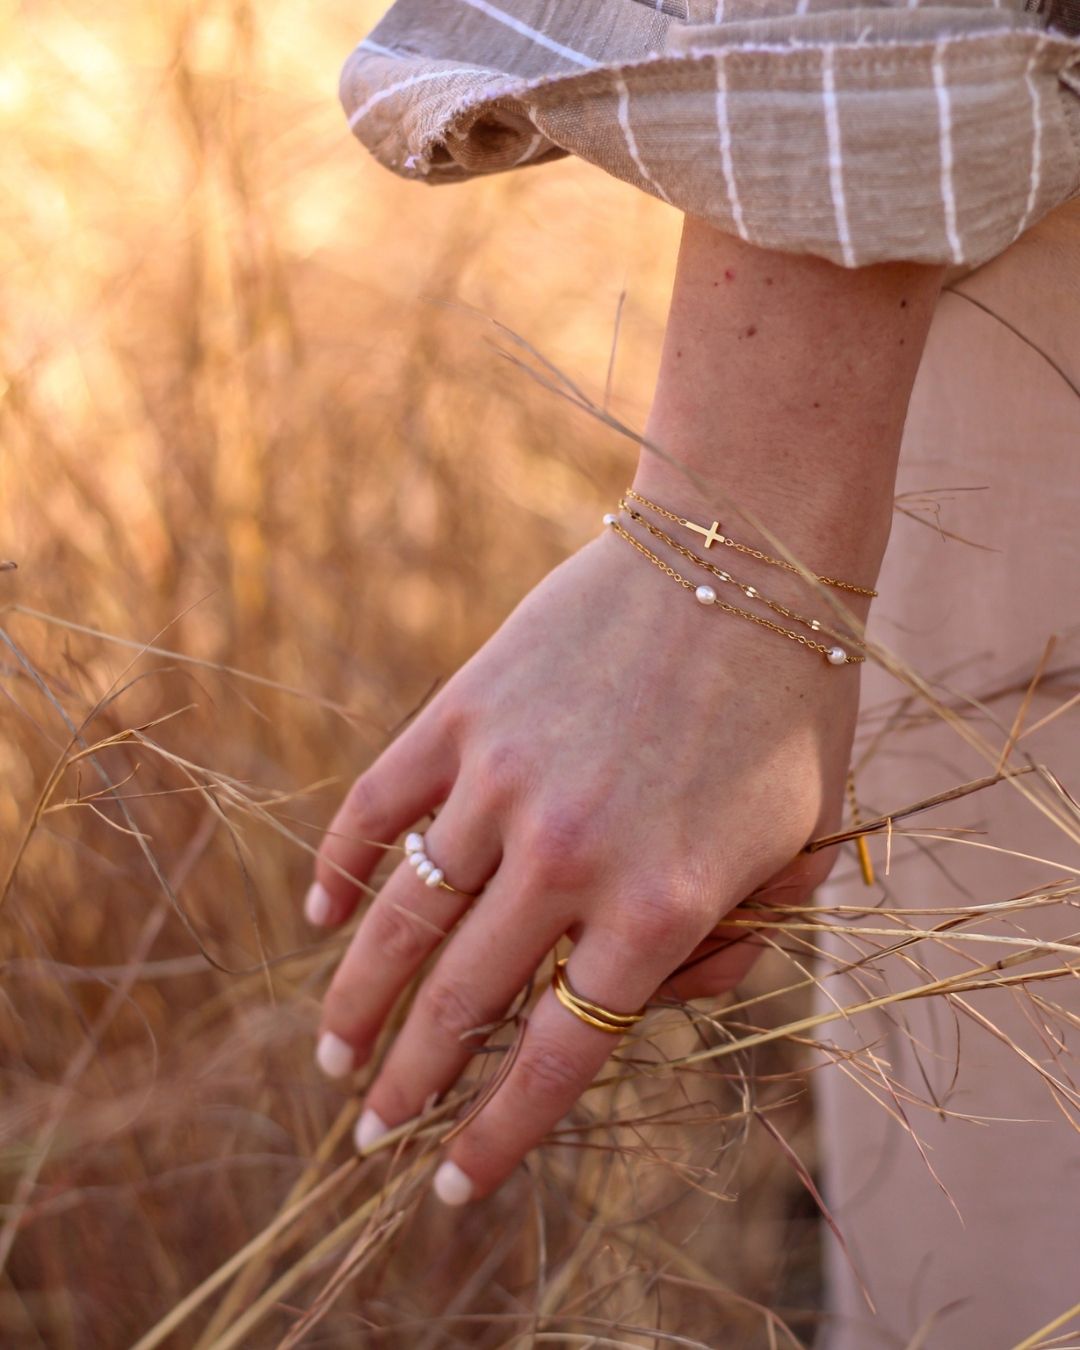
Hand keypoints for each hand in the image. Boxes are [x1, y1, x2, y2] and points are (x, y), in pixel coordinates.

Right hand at [304, 519, 860, 1204]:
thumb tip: (644, 1000)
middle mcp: (569, 855)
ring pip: (404, 916)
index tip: (454, 1181)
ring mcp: (504, 778)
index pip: (556, 1060)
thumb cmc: (789, 710)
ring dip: (357, 996)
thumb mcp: (798, 850)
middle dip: (409, 1084)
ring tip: (331, 1052)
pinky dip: (342, 865)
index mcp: (661, 905)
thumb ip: (734, 945)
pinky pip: (378, 803)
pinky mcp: (465, 712)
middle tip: (370, 1130)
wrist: (743, 560)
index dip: (498, 1137)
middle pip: (461, 1004)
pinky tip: (321, 911)